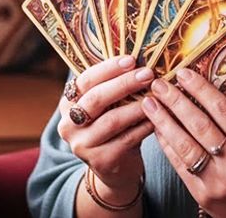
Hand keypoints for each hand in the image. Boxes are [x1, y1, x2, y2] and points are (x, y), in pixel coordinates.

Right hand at [58, 55, 154, 190]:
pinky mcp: (100, 161)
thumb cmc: (114, 127)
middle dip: (124, 84)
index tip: (132, 60)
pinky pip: (127, 139)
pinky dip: (144, 126)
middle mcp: (68, 124)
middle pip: (96, 99)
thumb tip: (139, 57)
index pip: (85, 80)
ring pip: (112, 120)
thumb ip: (114, 85)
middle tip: (148, 74)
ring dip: (137, 105)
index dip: (108, 68)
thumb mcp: (108, 106)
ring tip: (157, 96)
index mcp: (67, 104)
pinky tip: (157, 118)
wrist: (115, 168)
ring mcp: (82, 145)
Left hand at [142, 68, 225, 217]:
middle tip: (158, 83)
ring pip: (185, 145)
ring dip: (164, 122)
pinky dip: (167, 146)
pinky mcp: (204, 196)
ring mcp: (218, 181)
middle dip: (175, 101)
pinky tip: (157, 130)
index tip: (183, 73)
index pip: (223, 110)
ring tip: (150, 104)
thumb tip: (201, 95)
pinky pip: (180, 166)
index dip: (201, 89)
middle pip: (200, 125)